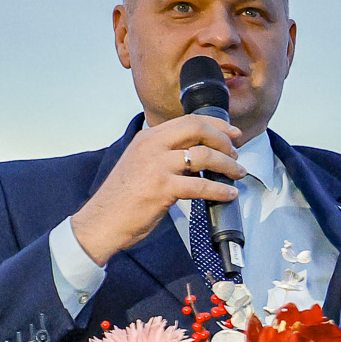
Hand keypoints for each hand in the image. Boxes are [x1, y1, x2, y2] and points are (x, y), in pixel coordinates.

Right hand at [70, 114, 245, 265]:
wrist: (102, 221)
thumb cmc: (123, 198)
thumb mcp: (141, 164)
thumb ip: (164, 154)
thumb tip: (197, 155)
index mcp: (147, 138)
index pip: (188, 120)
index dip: (216, 125)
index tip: (233, 133)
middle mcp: (152, 146)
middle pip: (198, 129)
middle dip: (224, 140)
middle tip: (236, 154)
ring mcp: (156, 166)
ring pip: (204, 156)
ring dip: (227, 165)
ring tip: (238, 173)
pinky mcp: (162, 188)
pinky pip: (201, 186)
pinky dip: (220, 189)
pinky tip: (229, 194)